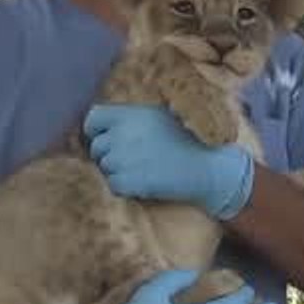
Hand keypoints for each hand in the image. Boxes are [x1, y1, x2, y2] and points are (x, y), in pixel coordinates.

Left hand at [84, 104, 253, 218]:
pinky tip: (146, 184)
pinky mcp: (127, 180)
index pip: (93, 119)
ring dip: (119, 173)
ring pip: (105, 168)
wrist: (210, 168)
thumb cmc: (190, 142)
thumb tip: (107, 130)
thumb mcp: (160, 118)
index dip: (98, 132)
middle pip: (97, 148)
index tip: (111, 141)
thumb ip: (132, 120)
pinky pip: (114, 185)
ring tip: (145, 172)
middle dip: (109, 156)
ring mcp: (122, 158)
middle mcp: (122, 134)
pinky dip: (126, 188)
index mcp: (130, 114)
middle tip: (134, 162)